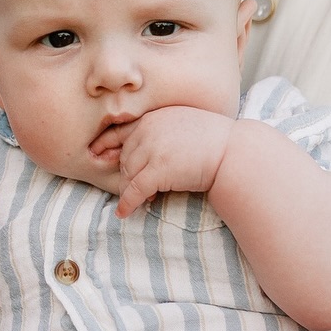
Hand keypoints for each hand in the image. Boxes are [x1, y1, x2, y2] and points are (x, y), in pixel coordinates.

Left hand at [112, 106, 233, 217]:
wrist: (233, 152)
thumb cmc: (215, 139)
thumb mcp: (183, 123)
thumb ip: (162, 129)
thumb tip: (148, 148)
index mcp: (153, 117)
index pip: (121, 131)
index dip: (106, 145)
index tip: (96, 154)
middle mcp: (148, 130)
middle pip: (123, 157)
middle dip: (126, 173)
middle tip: (135, 186)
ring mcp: (152, 149)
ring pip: (127, 174)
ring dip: (130, 189)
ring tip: (141, 198)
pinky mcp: (157, 171)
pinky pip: (134, 190)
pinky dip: (127, 203)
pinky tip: (124, 213)